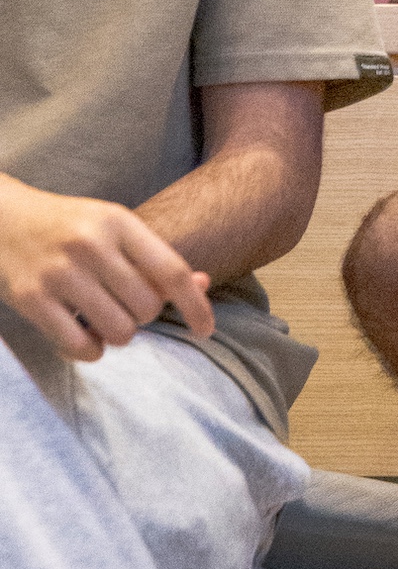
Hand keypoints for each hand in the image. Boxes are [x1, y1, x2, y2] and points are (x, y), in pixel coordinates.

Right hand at [0, 175, 213, 362]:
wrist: (3, 219)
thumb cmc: (71, 227)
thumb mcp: (115, 228)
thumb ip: (155, 257)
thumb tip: (203, 284)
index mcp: (118, 222)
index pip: (171, 272)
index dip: (196, 305)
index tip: (206, 329)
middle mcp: (90, 245)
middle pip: (147, 308)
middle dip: (144, 315)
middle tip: (124, 303)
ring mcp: (59, 272)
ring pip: (119, 331)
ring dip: (118, 334)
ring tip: (104, 316)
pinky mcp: (31, 299)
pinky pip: (80, 346)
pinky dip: (91, 350)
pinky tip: (86, 336)